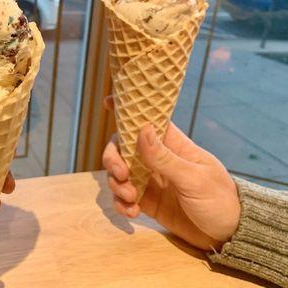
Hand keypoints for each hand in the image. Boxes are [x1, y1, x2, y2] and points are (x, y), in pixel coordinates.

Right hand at [102, 97, 239, 249]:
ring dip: (117, 184)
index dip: (126, 111)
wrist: (229, 234)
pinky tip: (132, 212)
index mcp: (172, 145)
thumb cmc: (219, 200)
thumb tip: (142, 129)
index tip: (107, 102)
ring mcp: (150, 180)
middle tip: (121, 174)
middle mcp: (156, 159)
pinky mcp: (146, 201)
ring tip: (131, 198)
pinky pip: (123, 198)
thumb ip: (165, 158)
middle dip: (113, 159)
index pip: (147, 120)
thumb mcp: (194, 179)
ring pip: (118, 173)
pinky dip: (121, 204)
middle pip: (122, 148)